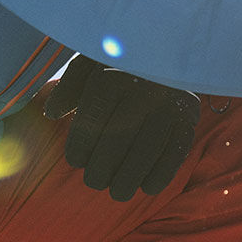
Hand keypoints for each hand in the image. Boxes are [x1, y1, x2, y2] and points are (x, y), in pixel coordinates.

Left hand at [44, 55, 201, 200]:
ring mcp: (170, 103)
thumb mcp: (92, 62)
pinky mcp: (189, 117)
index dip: (80, 147)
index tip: (75, 161)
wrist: (169, 50)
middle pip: (117, 139)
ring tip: (117, 191)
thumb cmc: (122, 62)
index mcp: (114, 74)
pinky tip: (146, 186)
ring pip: (146, 151)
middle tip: (95, 181)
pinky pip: (175, 153)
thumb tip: (52, 113)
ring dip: (129, 179)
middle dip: (102, 169)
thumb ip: (70, 86)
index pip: (92, 120)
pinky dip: (161, 174)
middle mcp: (144, 88)